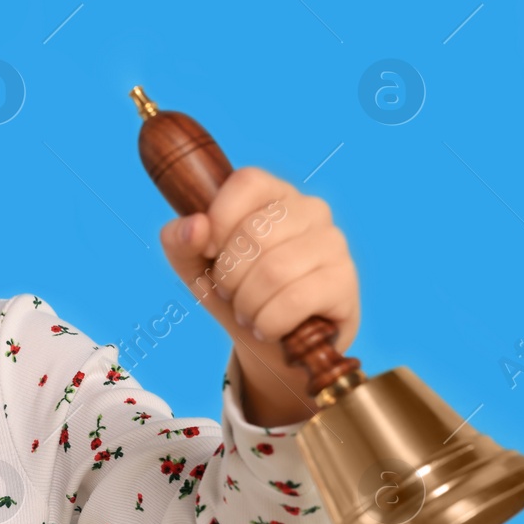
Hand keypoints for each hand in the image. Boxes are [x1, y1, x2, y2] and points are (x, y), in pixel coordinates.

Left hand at [157, 166, 360, 424]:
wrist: (269, 340)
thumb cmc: (232, 290)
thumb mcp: (193, 265)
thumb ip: (179, 240)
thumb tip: (195, 225)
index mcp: (272, 193)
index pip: (247, 182)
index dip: (218, 221)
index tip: (209, 252)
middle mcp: (309, 209)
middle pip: (255, 234)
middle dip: (229, 277)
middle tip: (230, 293)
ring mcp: (332, 242)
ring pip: (274, 271)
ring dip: (247, 304)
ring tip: (248, 313)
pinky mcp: (344, 280)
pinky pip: (296, 299)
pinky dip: (269, 323)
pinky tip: (268, 328)